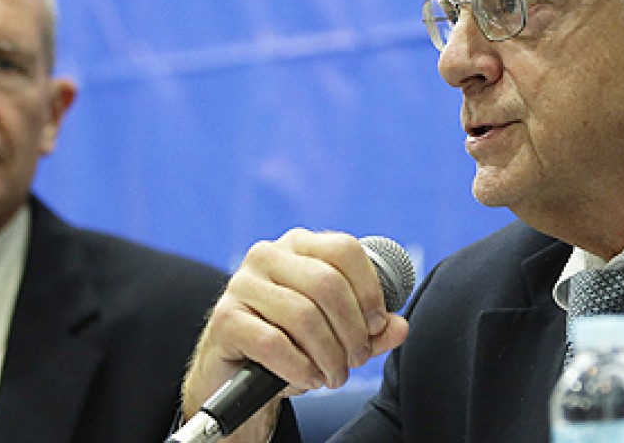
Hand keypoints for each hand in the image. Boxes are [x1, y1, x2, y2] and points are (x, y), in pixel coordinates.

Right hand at [180, 228, 409, 440]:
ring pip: (303, 316)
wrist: (238, 375)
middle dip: (352, 330)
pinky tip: (309, 378)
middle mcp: (268, 255)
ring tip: (334, 375)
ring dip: (328, 355)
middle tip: (357, 360)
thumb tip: (399, 326)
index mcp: (299, 245)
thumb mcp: (338, 334)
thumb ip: (371, 330)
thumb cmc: (292, 344)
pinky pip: (273, 343)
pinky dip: (300, 367)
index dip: (369, 289)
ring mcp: (242, 284)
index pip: (345, 249)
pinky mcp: (224, 318)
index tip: (376, 325)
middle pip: (327, 284)